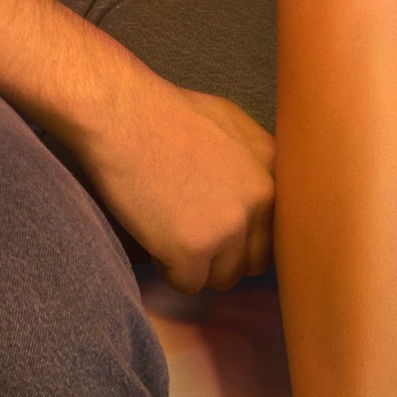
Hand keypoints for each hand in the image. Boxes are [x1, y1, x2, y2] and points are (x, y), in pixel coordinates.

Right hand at [74, 78, 274, 292]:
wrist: (121, 114)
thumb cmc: (165, 113)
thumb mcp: (231, 124)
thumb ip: (254, 164)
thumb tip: (261, 195)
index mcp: (273, 170)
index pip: (275, 231)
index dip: (246, 236)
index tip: (222, 230)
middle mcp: (260, 200)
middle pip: (253, 261)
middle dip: (224, 256)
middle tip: (191, 233)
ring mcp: (228, 227)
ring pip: (221, 277)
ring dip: (196, 264)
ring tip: (169, 230)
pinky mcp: (192, 249)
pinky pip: (187, 283)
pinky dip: (168, 268)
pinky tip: (154, 235)